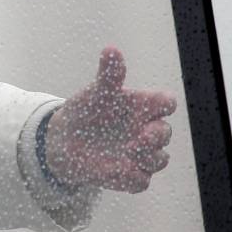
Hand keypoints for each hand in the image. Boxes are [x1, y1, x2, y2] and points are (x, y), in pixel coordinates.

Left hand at [45, 46, 176, 192]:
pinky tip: (118, 171)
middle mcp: (146, 131)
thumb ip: (108, 74)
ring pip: (158, 160)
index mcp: (143, 107)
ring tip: (129, 152)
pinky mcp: (129, 175)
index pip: (166, 103)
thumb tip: (111, 49)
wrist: (65, 139)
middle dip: (157, 135)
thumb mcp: (96, 92)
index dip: (166, 104)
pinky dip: (132, 177)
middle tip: (140, 137)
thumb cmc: (88, 110)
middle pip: (165, 133)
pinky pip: (140, 182)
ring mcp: (141, 155)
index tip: (160, 104)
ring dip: (148, 158)